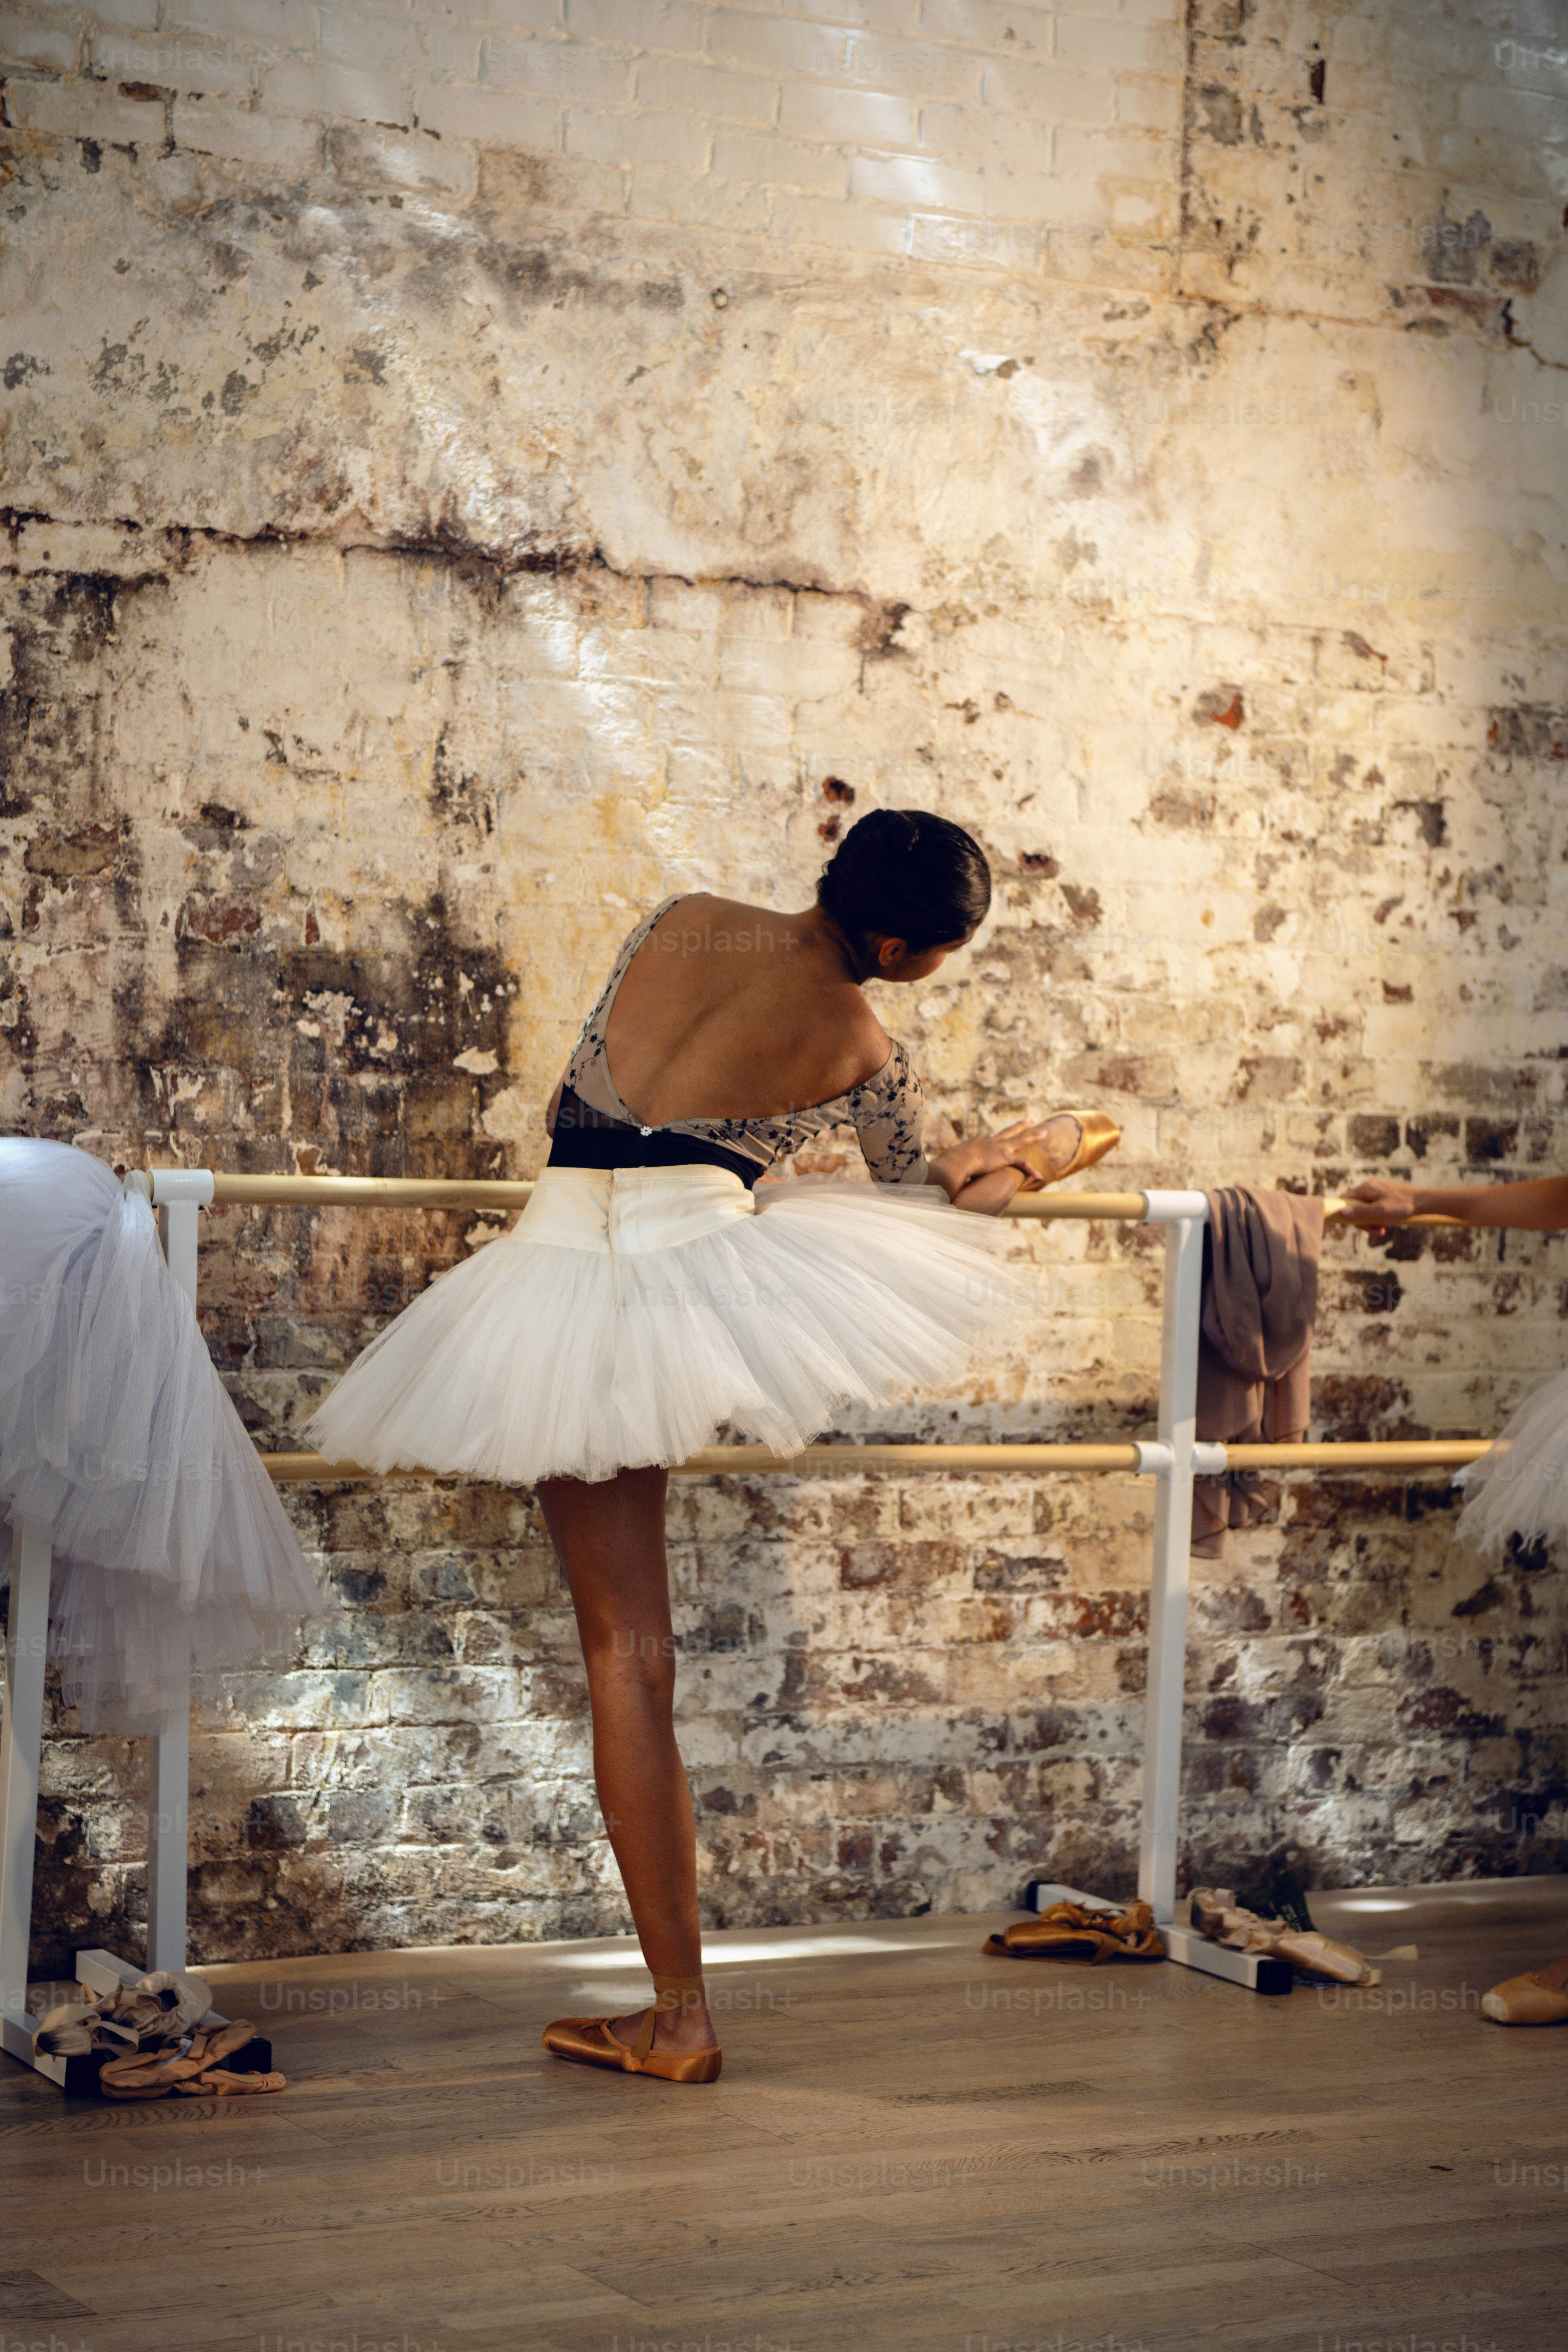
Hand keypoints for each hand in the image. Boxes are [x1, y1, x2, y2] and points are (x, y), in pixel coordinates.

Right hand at [929, 1120, 1069, 1196]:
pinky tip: (1039, 1175)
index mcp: (977, 1143)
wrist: (956, 1161)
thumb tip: (938, 1173)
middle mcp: (990, 1142)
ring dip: (1033, 1137)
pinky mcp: (1004, 1157)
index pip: (989, 1141)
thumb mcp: (949, 1163)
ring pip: (1020, 1140)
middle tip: (1028, 1120)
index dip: (995, 1142)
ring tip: (1043, 1133)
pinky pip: (1022, 1163)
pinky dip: (1031, 1169)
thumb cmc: (949, 1164)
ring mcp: (999, 1147)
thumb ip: (949, 1166)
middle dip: (1019, 1127)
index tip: (997, 1141)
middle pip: (1008, 1132)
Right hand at [1342, 1178, 1415, 1229]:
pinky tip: (1384, 1225)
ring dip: (1370, 1222)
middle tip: (1374, 1230)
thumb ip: (1361, 1212)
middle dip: (1362, 1221)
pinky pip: (1373, 1208)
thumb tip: (1342, 1212)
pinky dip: (1376, 1218)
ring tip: (1381, 1230)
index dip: (1343, 1212)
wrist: (1422, 1201)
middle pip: (1355, 1206)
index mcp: (1366, 1188)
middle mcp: (1369, 1187)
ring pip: (1365, 1209)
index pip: (1345, 1199)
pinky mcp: (1383, 1196)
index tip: (1347, 1226)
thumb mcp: (1380, 1211)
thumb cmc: (1402, 1205)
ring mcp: (1376, 1191)